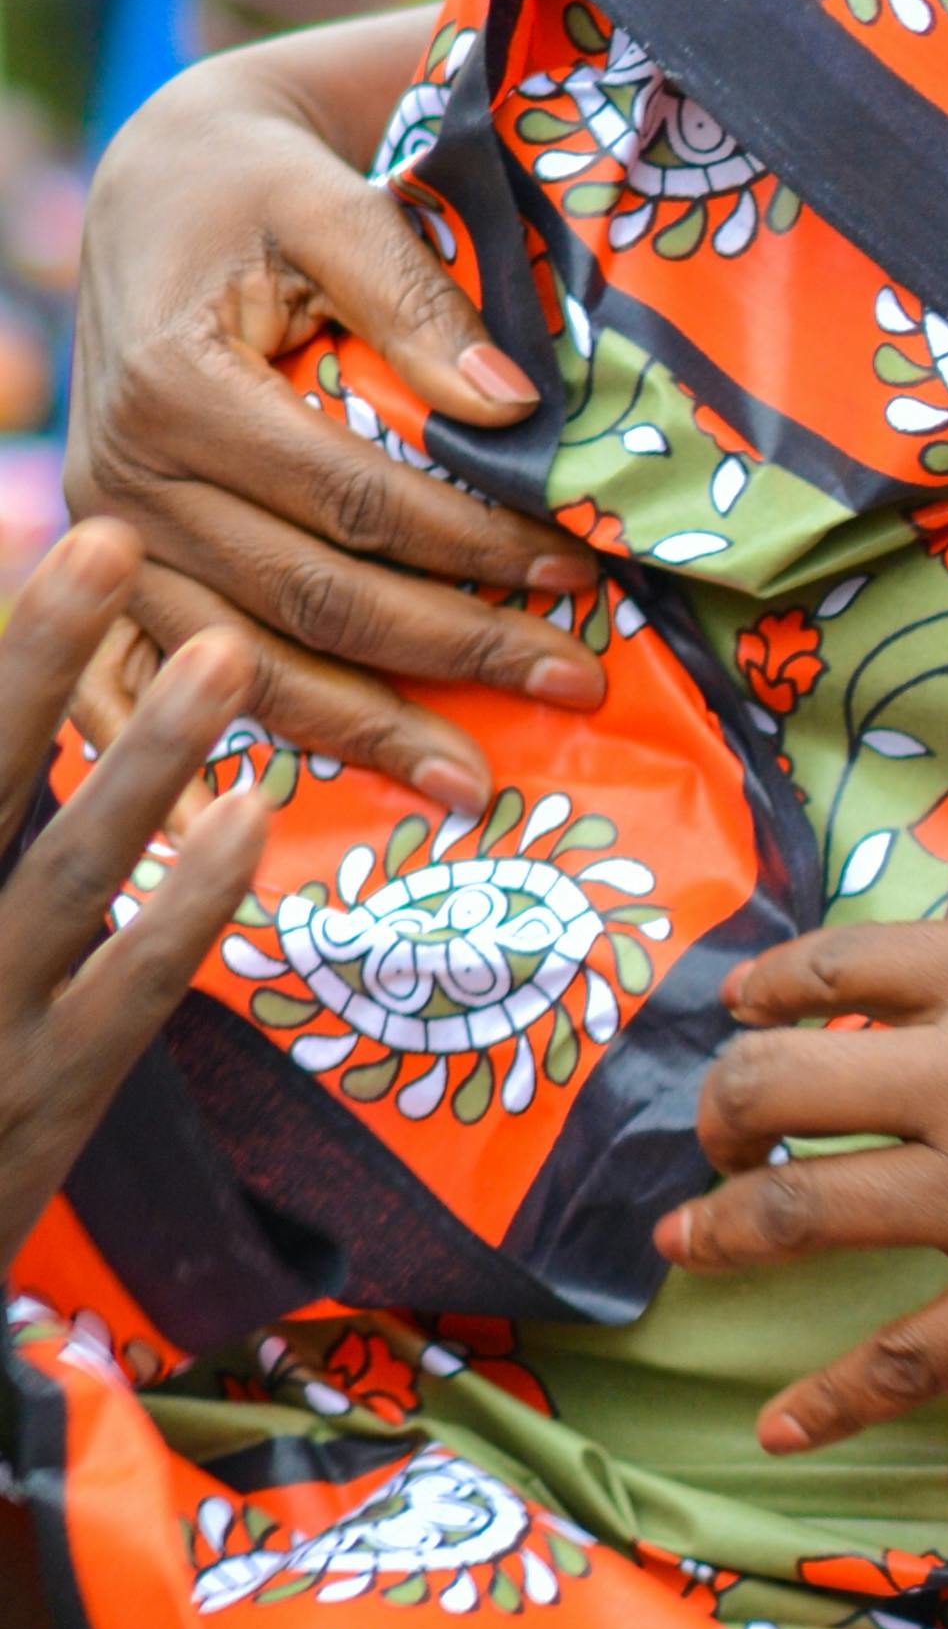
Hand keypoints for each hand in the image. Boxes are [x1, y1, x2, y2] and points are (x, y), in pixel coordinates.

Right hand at [0, 530, 270, 1278]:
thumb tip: (33, 726)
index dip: (1, 653)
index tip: (53, 538)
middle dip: (36, 655)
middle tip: (107, 533)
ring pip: (63, 864)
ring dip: (142, 755)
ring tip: (225, 655)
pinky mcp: (47, 1095)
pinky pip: (129, 985)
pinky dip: (183, 901)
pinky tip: (243, 820)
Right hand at [63, 23, 603, 805]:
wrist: (164, 183)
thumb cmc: (259, 187)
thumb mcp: (334, 202)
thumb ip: (416, 299)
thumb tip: (513, 412)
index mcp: (176, 389)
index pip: (357, 502)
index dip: (477, 546)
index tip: (583, 573)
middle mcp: (123, 482)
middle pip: (312, 600)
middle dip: (453, 651)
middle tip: (576, 686)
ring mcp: (110, 542)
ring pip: (245, 668)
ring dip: (364, 732)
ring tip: (471, 783)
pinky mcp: (110, 573)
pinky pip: (162, 686)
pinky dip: (228, 750)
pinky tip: (292, 813)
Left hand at [671, 914, 947, 1455]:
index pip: (837, 962)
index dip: (766, 990)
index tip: (744, 1015)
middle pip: (779, 1083)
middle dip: (724, 1113)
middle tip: (722, 1140)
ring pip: (798, 1211)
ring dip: (722, 1229)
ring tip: (690, 1240)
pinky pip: (893, 1359)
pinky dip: (819, 1401)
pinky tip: (773, 1429)